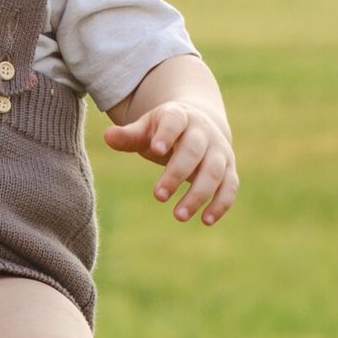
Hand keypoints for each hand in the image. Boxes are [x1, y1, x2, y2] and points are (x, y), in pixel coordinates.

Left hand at [103, 102, 237, 223]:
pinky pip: (230, 186)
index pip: (174, 122)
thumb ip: (129, 135)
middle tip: (158, 196)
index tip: (155, 149)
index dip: (167, 134)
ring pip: (214, 172)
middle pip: (194, 151)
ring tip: (179, 216)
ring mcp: (219, 150)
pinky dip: (221, 203)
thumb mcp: (146, 129)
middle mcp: (204, 132)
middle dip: (177, 173)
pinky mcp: (229, 169)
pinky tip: (206, 220)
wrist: (199, 126)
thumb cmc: (164, 132)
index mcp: (180, 116)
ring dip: (199, 194)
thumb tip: (107, 137)